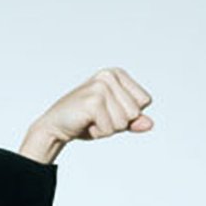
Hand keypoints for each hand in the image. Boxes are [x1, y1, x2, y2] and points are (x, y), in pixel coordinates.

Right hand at [18, 67, 153, 162]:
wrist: (56, 126)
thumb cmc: (88, 120)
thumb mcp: (116, 120)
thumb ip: (135, 120)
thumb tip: (149, 124)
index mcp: (118, 74)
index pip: (145, 100)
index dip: (130, 113)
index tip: (110, 110)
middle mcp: (109, 75)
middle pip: (136, 112)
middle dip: (119, 122)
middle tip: (98, 116)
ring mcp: (100, 87)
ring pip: (124, 121)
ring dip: (109, 128)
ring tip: (92, 119)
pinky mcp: (92, 101)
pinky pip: (110, 128)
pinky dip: (100, 132)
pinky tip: (86, 122)